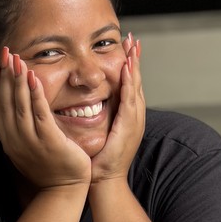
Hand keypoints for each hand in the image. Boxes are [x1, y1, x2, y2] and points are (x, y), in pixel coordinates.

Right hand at [0, 47, 91, 190]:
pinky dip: (35, 94)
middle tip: (5, 52)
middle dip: (5, 75)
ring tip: (17, 59)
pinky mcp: (49, 141)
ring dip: (18, 80)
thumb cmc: (49, 169)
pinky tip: (34, 77)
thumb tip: (14, 112)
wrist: (63, 192)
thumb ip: (20, 130)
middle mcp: (15, 140)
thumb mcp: (28, 149)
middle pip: (6, 102)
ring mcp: (31, 142)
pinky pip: (39, 114)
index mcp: (9, 141)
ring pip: (20, 106)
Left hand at [91, 34, 144, 184]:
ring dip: (134, 66)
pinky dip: (129, 84)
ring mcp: (133, 122)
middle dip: (134, 60)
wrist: (104, 182)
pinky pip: (129, 101)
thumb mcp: (99, 133)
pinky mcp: (128, 128)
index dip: (128, 66)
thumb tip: (85, 103)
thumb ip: (96, 117)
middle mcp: (133, 117)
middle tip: (133, 38)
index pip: (128, 85)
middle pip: (135, 82)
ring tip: (133, 47)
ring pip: (135, 88)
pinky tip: (126, 70)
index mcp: (126, 117)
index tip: (126, 47)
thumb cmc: (98, 161)